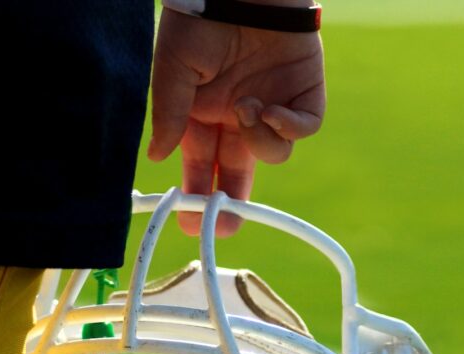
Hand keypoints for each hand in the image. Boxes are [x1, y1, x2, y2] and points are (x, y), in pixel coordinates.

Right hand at [148, 5, 325, 235]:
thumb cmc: (199, 19)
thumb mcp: (173, 71)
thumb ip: (170, 116)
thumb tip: (159, 156)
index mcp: (204, 114)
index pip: (203, 165)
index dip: (198, 194)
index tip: (189, 219)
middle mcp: (238, 115)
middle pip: (240, 170)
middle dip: (233, 201)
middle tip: (225, 224)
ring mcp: (273, 104)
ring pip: (273, 152)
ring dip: (260, 142)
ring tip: (245, 109)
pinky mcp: (304, 92)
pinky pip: (304, 127)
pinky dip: (291, 128)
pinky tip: (271, 112)